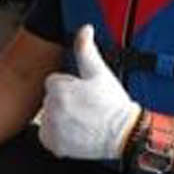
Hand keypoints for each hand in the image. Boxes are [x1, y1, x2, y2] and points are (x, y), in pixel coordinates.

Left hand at [38, 25, 141, 159]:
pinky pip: (48, 136)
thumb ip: (86, 50)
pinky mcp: (53, 144)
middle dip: (65, 101)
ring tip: (83, 120)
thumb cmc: (113, 104)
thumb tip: (84, 29)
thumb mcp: (100, 73)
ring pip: (49, 117)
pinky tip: (76, 132)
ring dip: (61, 118)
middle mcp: (51, 108)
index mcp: (58, 89)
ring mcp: (52, 128)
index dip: (71, 86)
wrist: (125, 134)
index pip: (54, 82)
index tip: (85, 93)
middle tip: (86, 107)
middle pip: (50, 99)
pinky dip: (58, 136)